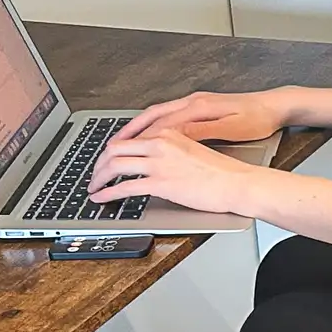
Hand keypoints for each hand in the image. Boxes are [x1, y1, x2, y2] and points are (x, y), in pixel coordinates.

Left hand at [89, 130, 256, 212]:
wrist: (237, 183)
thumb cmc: (223, 173)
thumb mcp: (191, 151)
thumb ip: (169, 151)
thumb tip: (153, 163)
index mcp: (167, 133)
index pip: (128, 137)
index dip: (110, 150)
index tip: (105, 160)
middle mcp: (159, 143)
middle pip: (114, 148)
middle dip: (98, 163)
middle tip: (94, 175)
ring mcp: (158, 163)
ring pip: (114, 165)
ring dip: (98, 178)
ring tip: (94, 188)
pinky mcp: (160, 183)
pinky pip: (124, 187)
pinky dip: (107, 193)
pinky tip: (101, 198)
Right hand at [111, 90, 286, 143]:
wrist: (273, 106)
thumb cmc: (256, 119)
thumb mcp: (232, 128)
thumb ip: (203, 131)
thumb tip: (177, 136)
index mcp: (198, 107)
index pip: (161, 124)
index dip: (139, 139)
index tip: (122, 153)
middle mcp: (191, 103)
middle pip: (151, 116)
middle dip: (127, 133)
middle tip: (108, 150)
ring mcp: (193, 104)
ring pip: (155, 115)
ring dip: (136, 130)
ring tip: (117, 145)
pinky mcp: (197, 109)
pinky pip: (166, 117)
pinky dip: (151, 128)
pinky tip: (144, 139)